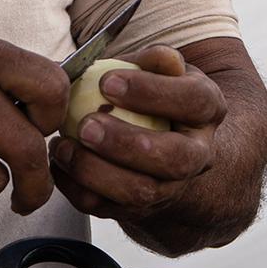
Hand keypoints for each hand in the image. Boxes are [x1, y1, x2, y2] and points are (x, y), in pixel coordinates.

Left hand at [49, 45, 225, 221]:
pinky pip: (107, 209)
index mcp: (207, 111)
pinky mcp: (139, 210)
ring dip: (97, 172)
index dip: (152, 93)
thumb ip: (154, 60)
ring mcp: (170, 188)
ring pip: (141, 193)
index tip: (106, 82)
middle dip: (127, 144)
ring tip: (64, 146)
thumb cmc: (151, 95)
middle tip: (86, 125)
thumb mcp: (157, 69)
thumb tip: (162, 58)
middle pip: (175, 159)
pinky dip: (77, 188)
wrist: (158, 142)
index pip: (194, 101)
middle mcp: (198, 155)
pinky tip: (59, 164)